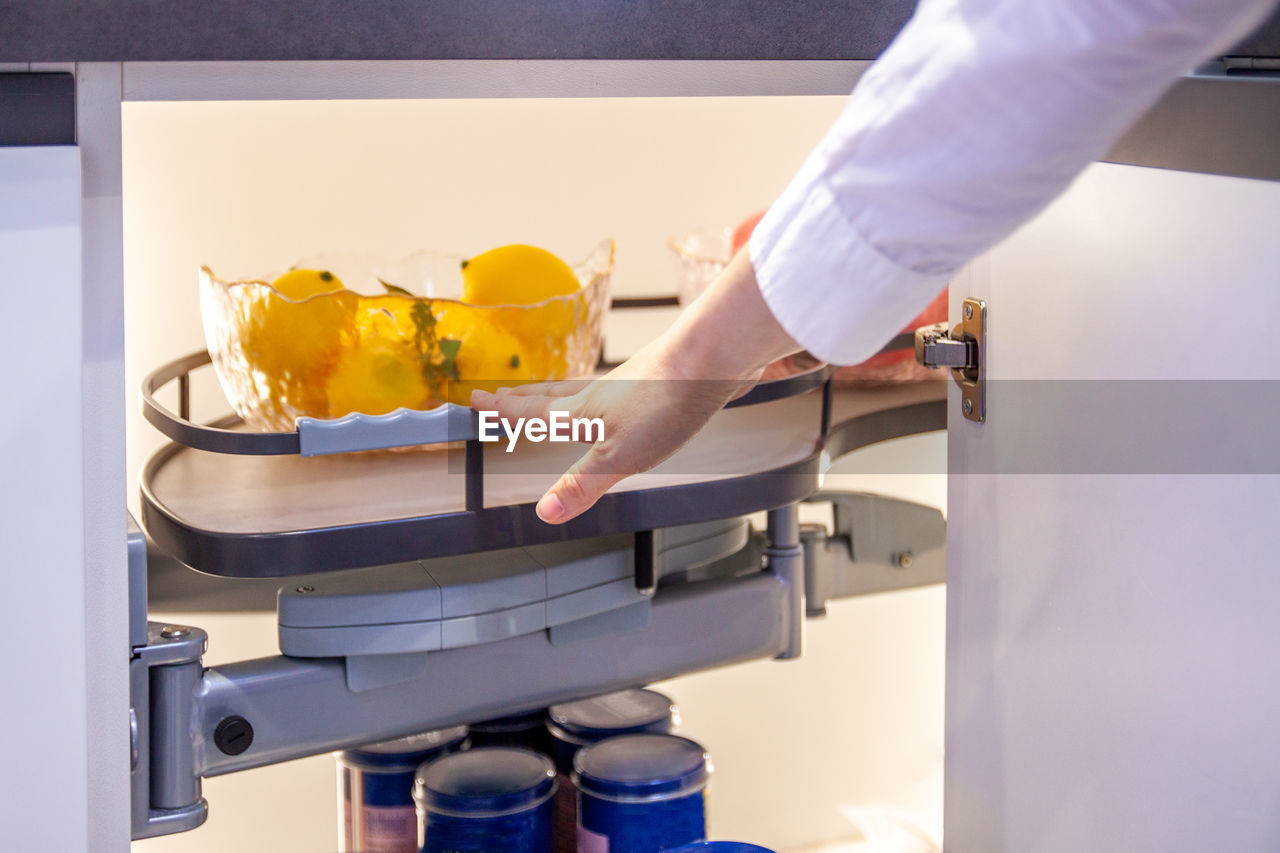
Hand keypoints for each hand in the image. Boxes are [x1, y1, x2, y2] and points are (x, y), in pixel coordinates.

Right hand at [471, 250, 801, 523]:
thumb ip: (581, 485)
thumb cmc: (666, 404)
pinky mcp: (660, 379)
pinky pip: (619, 388)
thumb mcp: (618, 457)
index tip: (475, 401)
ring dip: (559, 393)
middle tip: (499, 394)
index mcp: (584, 413)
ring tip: (550, 394)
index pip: (533, 414)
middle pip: (552, 396)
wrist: (713, 360)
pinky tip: (620, 396)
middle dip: (523, 399)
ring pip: (583, 389)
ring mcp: (631, 384)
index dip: (503, 412)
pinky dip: (604, 392)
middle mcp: (602, 393)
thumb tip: (545, 513)